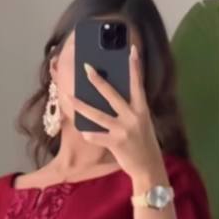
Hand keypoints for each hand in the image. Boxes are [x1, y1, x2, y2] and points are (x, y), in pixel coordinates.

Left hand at [62, 44, 165, 183]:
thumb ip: (130, 110)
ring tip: (69, 97)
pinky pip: (97, 136)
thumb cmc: (143, 143)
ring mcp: (124, 130)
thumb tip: (111, 97)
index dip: (135, 67)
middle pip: (112, 95)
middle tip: (86, 68)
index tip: (132, 50)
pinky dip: (88, 134)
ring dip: (81, 106)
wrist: (149, 167)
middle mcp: (133, 117)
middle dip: (98, 81)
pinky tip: (82, 131)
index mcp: (142, 110)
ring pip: (98, 115)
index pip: (138, 84)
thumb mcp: (142, 123)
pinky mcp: (116, 144)